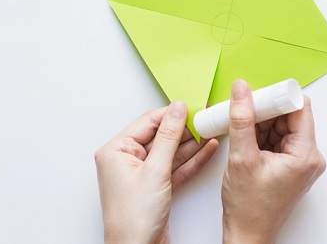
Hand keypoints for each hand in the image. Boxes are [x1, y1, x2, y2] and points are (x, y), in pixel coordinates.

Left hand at [95, 102, 218, 243]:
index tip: (191, 107)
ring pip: (170, 152)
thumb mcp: (155, 170)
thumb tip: (177, 110)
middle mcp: (126, 160)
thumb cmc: (133, 219)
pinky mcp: (156, 187)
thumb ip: (169, 137)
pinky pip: (175, 167)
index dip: (171, 114)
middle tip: (204, 119)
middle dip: (184, 129)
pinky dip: (191, 160)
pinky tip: (207, 150)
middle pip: (160, 136)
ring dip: (191, 144)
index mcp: (116, 151)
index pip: (147, 122)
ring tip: (210, 131)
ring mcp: (142, 174)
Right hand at [221, 80, 325, 243]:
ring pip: (282, 127)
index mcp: (305, 155)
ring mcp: (300, 163)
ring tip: (242, 132)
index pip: (300, 109)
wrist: (247, 235)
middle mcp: (309, 158)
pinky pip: (278, 140)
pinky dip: (262, 136)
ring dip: (262, 124)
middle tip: (244, 111)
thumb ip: (242, 119)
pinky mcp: (291, 166)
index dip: (279, 98)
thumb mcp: (241, 157)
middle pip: (291, 117)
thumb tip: (242, 90)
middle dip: (266, 111)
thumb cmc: (249, 207)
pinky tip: (246, 141)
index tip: (259, 94)